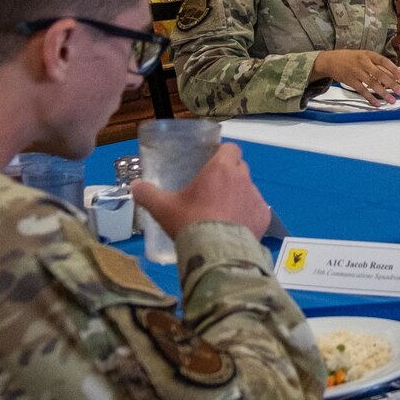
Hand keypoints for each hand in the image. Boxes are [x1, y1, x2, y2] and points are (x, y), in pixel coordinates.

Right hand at [133, 143, 271, 241]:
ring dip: (238, 195)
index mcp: (221, 168)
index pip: (231, 148)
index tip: (212, 162)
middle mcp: (243, 178)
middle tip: (211, 188)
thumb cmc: (189, 221)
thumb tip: (135, 186)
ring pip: (248, 189)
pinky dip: (247, 214)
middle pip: (239, 167)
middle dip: (229, 174)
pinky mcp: (264, 217)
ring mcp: (256, 197)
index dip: (223, 153)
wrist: (216, 251)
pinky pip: (256, 210)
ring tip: (222, 211)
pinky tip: (234, 226)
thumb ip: (148, 193)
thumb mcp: (163, 207)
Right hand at [313, 49, 399, 103]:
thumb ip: (377, 64)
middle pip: (380, 74)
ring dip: (383, 93)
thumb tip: (393, 74)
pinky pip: (362, 91)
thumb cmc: (350, 58)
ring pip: (372, 84)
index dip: (394, 69)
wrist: (330, 61)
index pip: (384, 61)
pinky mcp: (350, 81)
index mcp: (368, 54)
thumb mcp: (364, 56)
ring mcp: (356, 72)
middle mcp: (363, 62)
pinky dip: (370, 98)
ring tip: (392, 100)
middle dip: (392, 84)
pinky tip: (377, 103)